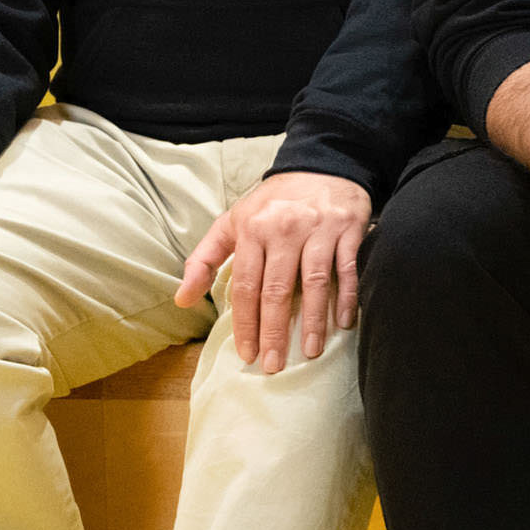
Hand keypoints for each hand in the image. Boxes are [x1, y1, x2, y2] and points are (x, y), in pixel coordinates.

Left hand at [174, 168, 374, 370]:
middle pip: (276, 290)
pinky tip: (343, 324)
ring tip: (309, 352)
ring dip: (312, 322)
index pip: (245, 286)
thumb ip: (204, 259)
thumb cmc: (273, 203)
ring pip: (313, 283)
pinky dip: (346, 298)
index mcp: (252, 229)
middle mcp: (284, 229)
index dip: (245, 323)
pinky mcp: (348, 229)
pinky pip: (347, 270)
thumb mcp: (232, 223)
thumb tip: (181, 300)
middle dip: (274, 331)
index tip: (247, 354)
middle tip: (273, 365)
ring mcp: (318, 229)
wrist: (322, 165)